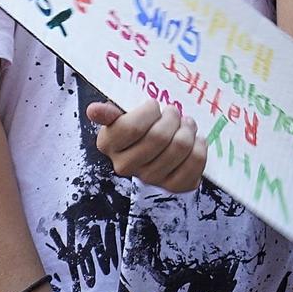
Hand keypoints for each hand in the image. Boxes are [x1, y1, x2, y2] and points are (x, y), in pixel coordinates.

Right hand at [85, 100, 206, 191]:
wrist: (155, 148)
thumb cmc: (139, 125)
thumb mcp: (122, 114)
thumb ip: (109, 111)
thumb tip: (93, 110)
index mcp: (108, 144)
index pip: (132, 127)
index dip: (149, 111)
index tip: (154, 106)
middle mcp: (124, 165)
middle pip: (158, 137)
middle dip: (172, 118)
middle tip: (174, 112)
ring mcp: (149, 178)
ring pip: (179, 148)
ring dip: (188, 130)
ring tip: (186, 124)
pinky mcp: (173, 186)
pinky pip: (195, 163)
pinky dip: (199, 147)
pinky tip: (195, 140)